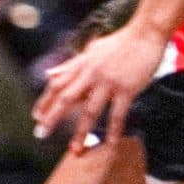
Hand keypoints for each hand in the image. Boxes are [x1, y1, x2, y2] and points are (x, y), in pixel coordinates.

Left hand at [32, 19, 166, 154]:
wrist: (147, 32)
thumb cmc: (121, 42)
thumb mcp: (92, 50)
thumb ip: (70, 65)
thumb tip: (49, 74)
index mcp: (82, 64)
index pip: (57, 84)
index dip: (45, 101)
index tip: (36, 117)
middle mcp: (92, 74)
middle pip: (67, 98)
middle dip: (52, 117)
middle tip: (40, 135)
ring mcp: (109, 82)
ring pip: (90, 110)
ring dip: (81, 132)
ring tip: (74, 150)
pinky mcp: (127, 88)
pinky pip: (117, 113)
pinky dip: (113, 130)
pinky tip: (110, 144)